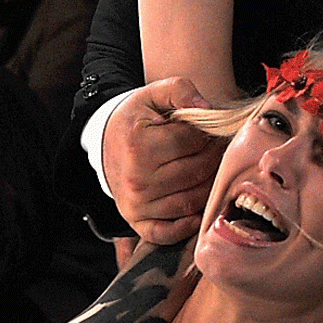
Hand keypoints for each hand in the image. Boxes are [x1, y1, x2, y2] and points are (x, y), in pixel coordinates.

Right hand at [104, 77, 224, 243]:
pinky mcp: (138, 222)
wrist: (105, 145)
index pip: (194, 141)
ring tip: (210, 170)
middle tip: (217, 150)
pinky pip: (170, 232)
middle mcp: (137, 179)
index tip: (211, 131)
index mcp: (139, 145)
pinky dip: (188, 225)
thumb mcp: (152, 95)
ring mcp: (137, 204)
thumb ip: (180, 90)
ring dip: (210, 186)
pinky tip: (197, 208)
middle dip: (215, 158)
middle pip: (198, 171)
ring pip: (193, 200)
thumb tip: (207, 108)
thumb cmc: (135, 121)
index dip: (210, 134)